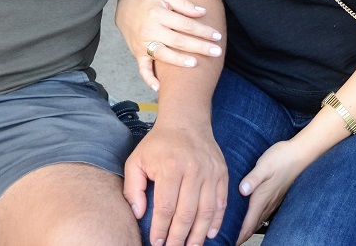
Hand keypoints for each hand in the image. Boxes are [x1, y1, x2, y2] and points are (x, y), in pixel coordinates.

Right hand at [116, 0, 221, 89]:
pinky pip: (143, 69)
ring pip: (163, 55)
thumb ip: (184, 3)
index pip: (185, 24)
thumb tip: (202, 12)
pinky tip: (159, 87)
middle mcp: (150, 29)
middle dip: (199, 46)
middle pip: (178, 40)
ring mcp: (143, 43)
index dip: (202, 30)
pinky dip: (149, 79)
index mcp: (158, 14)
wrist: (125, 10)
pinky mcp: (138, 54)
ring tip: (195, 63)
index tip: (217, 35)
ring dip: (179, 60)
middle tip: (217, 51)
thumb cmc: (150, 3)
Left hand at [124, 118, 226, 245]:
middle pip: (186, 214)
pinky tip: (209, 234)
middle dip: (178, 238)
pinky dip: (216, 221)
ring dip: (198, 235)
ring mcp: (210, 172)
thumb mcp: (137, 159)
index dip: (160, 229)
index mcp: (170, 167)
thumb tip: (138, 213)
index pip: (165, 207)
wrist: (186, 121)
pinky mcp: (222, 173)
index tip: (156, 242)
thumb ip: (133, 187)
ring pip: (205, 212)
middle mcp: (192, 170)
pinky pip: (221, 203)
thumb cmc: (159, 143)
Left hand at [236, 140, 304, 243]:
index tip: (230, 241)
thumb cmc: (281, 158)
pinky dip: (255, 219)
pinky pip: (263, 212)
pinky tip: (250, 217)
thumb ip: (253, 178)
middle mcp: (268, 202)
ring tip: (236, 232)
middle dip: (242, 234)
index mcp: (262, 196)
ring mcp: (273, 200)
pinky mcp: (275, 195)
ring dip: (248, 228)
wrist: (300, 154)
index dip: (239, 234)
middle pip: (253, 224)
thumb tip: (242, 190)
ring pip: (258, 220)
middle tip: (229, 239)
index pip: (249, 222)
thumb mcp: (265, 165)